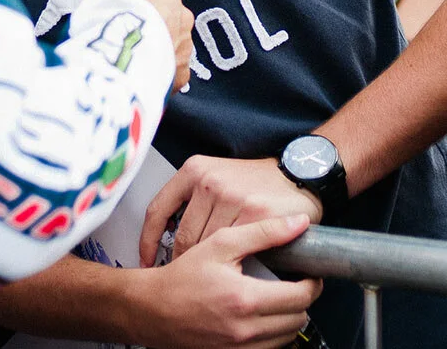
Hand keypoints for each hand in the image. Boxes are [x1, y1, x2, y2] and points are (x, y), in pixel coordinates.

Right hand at [85, 0, 193, 92]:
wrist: (116, 57)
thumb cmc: (111, 2)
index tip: (113, 5)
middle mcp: (183, 15)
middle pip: (157, 15)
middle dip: (140, 23)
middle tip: (114, 32)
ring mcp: (182, 48)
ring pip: (163, 44)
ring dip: (147, 49)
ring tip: (122, 56)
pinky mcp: (178, 77)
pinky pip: (167, 72)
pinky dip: (153, 73)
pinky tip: (134, 74)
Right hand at [133, 214, 321, 348]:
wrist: (152, 308)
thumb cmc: (182, 277)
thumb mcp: (222, 243)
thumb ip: (264, 232)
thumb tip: (298, 224)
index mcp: (245, 299)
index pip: (301, 297)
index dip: (312, 283)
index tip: (310, 273)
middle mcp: (244, 330)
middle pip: (299, 321)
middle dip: (302, 300)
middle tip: (294, 283)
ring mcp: (238, 348)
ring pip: (286, 338)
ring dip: (288, 318)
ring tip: (277, 298)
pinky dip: (272, 334)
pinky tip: (261, 315)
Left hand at [140, 155, 322, 265]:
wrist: (300, 174)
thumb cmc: (258, 183)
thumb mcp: (217, 176)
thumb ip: (194, 201)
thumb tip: (167, 237)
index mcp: (195, 169)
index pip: (159, 209)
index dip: (149, 241)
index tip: (146, 260)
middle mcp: (210, 181)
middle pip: (183, 235)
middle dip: (184, 260)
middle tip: (188, 275)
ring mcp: (232, 198)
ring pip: (207, 246)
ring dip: (209, 265)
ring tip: (210, 278)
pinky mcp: (255, 215)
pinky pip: (234, 250)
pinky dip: (233, 264)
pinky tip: (234, 271)